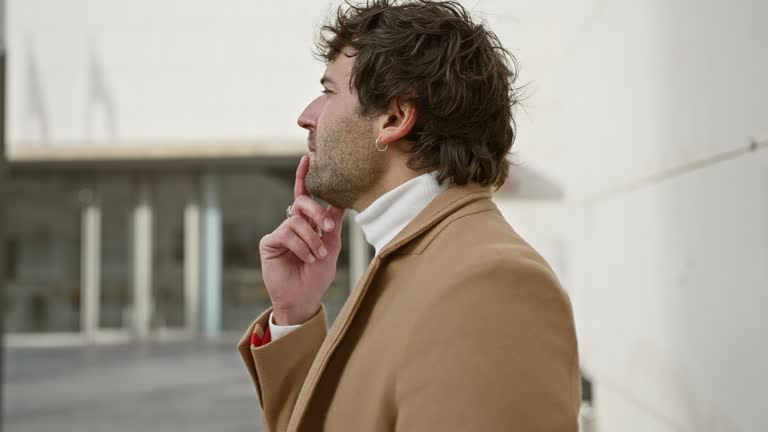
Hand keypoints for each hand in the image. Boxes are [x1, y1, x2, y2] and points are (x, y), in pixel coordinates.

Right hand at [259, 155, 345, 324]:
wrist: (304, 298)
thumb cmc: (317, 275)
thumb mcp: (332, 245)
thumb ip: (333, 222)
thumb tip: (341, 200)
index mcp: (308, 223)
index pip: (305, 196)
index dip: (304, 177)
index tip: (307, 158)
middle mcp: (292, 224)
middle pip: (302, 203)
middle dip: (316, 212)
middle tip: (327, 227)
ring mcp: (280, 233)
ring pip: (296, 221)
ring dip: (312, 239)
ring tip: (317, 255)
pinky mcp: (269, 243)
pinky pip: (286, 234)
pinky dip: (301, 246)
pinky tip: (306, 258)